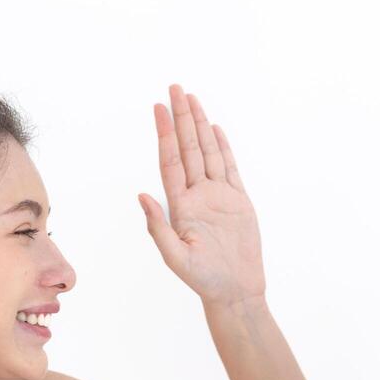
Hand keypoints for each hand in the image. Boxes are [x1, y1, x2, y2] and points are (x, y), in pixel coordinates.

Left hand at [141, 85, 265, 305]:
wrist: (235, 291)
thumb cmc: (204, 280)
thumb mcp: (176, 258)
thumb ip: (157, 227)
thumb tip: (140, 196)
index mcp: (181, 206)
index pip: (170, 161)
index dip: (164, 134)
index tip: (158, 108)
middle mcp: (198, 196)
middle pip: (188, 148)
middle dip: (181, 119)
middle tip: (175, 89)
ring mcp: (218, 196)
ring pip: (208, 153)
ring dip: (200, 126)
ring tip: (192, 100)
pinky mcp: (238, 201)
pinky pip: (230, 168)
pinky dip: (223, 148)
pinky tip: (215, 130)